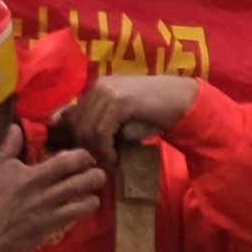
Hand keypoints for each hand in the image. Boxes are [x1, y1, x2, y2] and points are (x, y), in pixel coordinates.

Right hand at [0, 142, 107, 251]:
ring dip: (94, 188)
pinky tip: (89, 202)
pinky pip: (76, 214)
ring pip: (82, 196)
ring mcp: (50, 210)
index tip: (83, 154)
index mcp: (29, 174)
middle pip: (79, 177)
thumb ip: (6, 148)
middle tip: (96, 167)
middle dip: (93, 171)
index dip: (81, 156)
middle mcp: (44, 191)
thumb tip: (17, 127)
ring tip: (97, 184)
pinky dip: (87, 206)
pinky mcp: (51, 226)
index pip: (64, 160)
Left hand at [46, 73, 202, 160]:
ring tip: (111, 163)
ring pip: (88, 131)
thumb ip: (103, 125)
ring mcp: (108, 92)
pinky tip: (117, 159)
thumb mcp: (122, 119)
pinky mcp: (120, 102)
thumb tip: (79, 145)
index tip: (82, 156)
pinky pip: (102, 133)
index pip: (70, 115)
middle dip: (86, 148)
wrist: (182, 101)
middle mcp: (98, 87)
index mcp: (96, 88)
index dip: (72, 138)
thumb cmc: (153, 114)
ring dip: (98, 153)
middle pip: (77, 125)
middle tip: (100, 163)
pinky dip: (107, 151)